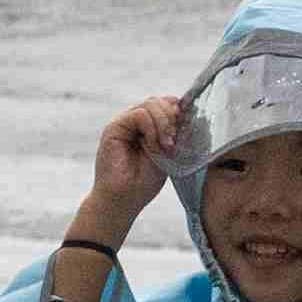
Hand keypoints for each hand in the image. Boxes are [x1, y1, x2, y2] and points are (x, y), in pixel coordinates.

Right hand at [73, 93, 183, 245]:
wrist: (123, 200)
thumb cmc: (143, 182)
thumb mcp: (167, 154)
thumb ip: (173, 134)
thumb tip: (187, 113)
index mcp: (147, 127)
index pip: (165, 104)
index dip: (178, 111)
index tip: (188, 128)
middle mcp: (134, 122)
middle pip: (158, 101)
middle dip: (173, 118)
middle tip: (175, 142)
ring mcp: (123, 123)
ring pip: (150, 104)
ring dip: (164, 125)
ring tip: (166, 147)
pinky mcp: (114, 128)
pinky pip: (139, 114)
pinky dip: (152, 129)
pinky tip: (153, 147)